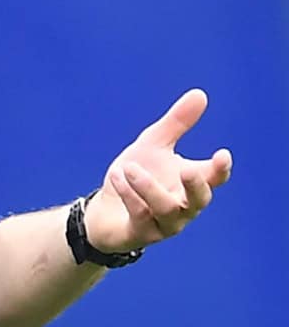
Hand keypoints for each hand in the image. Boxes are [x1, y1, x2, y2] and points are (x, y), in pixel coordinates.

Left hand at [83, 89, 232, 252]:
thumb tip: (200, 94)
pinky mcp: (142, 234)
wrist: (104, 209)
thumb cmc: (134, 177)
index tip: (223, 154)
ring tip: (130, 168)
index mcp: (190, 183)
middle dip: (196, 186)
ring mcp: (164, 223)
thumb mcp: (153, 145)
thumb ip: (177, 123)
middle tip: (188, 168)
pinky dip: (129, 196)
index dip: (221, 169)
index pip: (214, 178)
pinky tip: (118, 177)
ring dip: (149, 187)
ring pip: (167, 210)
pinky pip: (141, 216)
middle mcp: (183, 206)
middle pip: (199, 201)